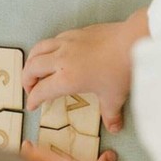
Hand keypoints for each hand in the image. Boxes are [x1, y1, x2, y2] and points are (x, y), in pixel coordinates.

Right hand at [22, 8, 148, 132]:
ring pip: (38, 49)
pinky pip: (52, 40)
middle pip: (32, 68)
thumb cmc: (122, 70)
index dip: (32, 100)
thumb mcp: (114, 97)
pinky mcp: (74, 32)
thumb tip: (114, 128)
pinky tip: (54, 54)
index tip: (32, 106)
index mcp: (67, 79)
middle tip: (30, 89)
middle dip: (26, 80)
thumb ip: (110, 115)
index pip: (40, 91)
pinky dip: (46, 49)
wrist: (133, 41)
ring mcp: (66, 43)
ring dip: (32, 61)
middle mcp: (61, 60)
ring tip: (35, 69)